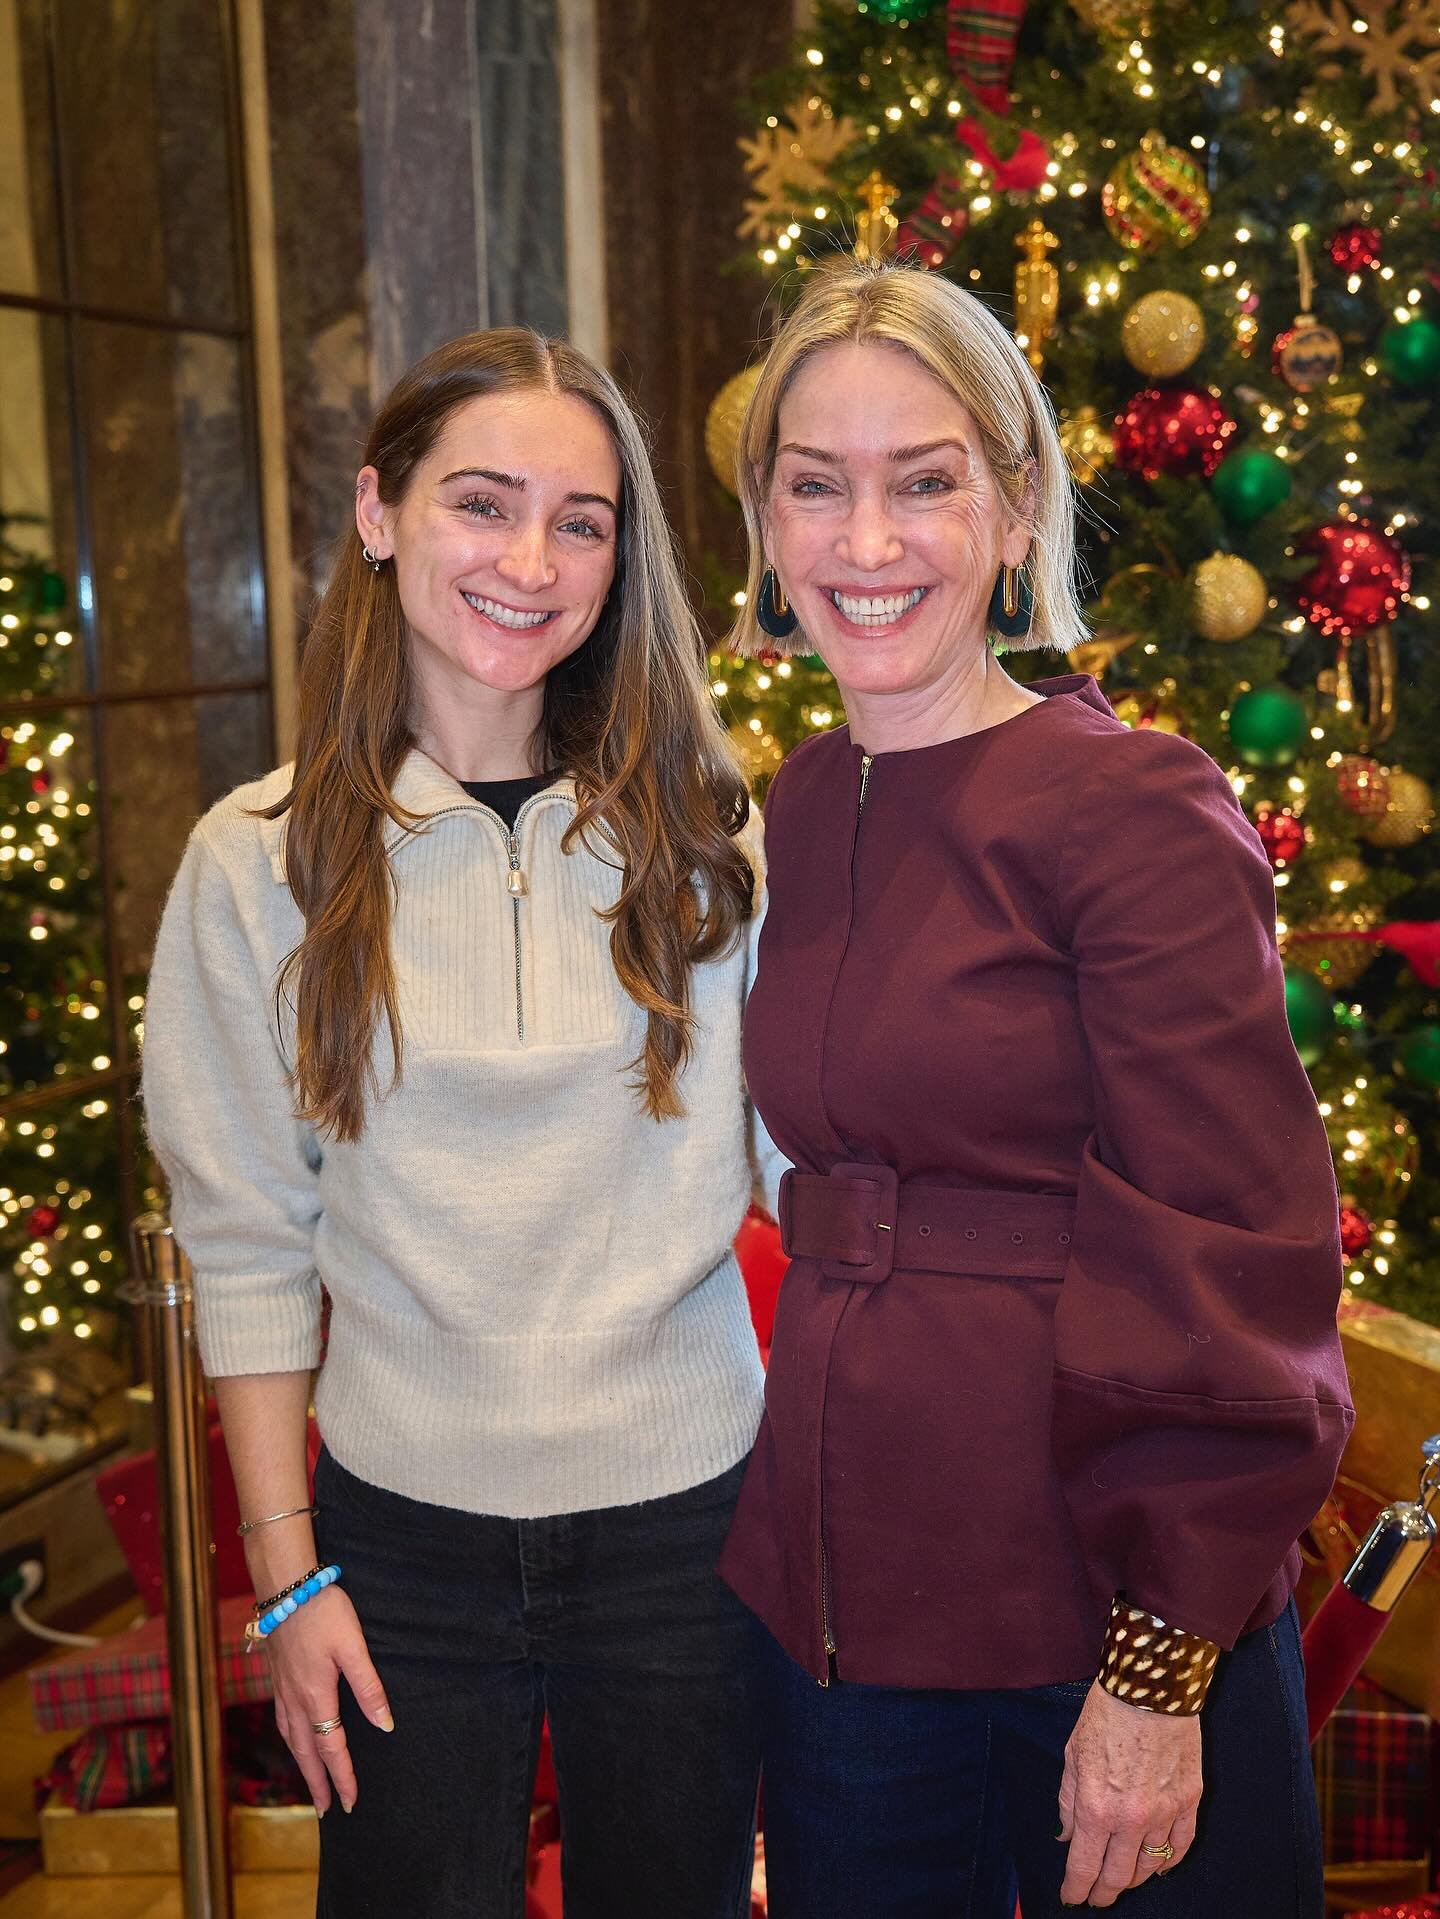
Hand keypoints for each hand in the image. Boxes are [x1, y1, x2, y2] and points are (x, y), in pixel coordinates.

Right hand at [263, 1586, 393, 1814]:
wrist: (286, 1586)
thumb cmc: (324, 1612)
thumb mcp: (354, 1647)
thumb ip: (369, 1687)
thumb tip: (385, 1726)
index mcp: (316, 1696)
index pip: (332, 1748)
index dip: (343, 1776)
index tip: (351, 1802)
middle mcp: (294, 1699)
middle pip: (306, 1752)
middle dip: (317, 1783)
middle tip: (326, 1811)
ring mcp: (281, 1689)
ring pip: (291, 1739)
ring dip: (302, 1765)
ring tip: (310, 1783)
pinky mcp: (276, 1677)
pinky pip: (281, 1721)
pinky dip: (290, 1740)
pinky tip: (294, 1738)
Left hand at [1056, 1681, 1201, 1905]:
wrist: (1150, 1687)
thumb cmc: (1106, 1714)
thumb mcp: (1072, 1755)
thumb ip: (1068, 1801)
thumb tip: (1067, 1834)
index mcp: (1097, 1807)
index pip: (1084, 1867)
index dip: (1076, 1889)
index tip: (1071, 1896)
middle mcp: (1131, 1819)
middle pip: (1118, 1876)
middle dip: (1103, 1893)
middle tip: (1095, 1897)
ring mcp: (1164, 1812)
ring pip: (1149, 1866)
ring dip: (1133, 1879)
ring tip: (1121, 1880)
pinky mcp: (1189, 1801)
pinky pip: (1180, 1846)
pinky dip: (1168, 1862)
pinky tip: (1157, 1866)